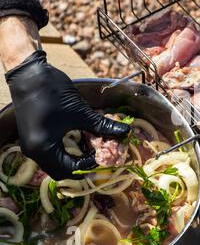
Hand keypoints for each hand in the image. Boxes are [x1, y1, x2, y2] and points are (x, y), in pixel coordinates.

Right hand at [5, 50, 130, 179]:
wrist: (29, 74)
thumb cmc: (52, 93)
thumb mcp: (81, 112)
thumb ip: (102, 125)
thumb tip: (125, 131)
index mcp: (43, 149)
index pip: (70, 171)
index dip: (90, 165)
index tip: (105, 153)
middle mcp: (34, 152)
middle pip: (63, 170)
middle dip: (83, 164)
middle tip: (100, 153)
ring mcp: (32, 145)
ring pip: (58, 162)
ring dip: (76, 157)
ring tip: (94, 145)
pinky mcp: (34, 137)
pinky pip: (53, 152)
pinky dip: (68, 149)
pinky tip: (82, 138)